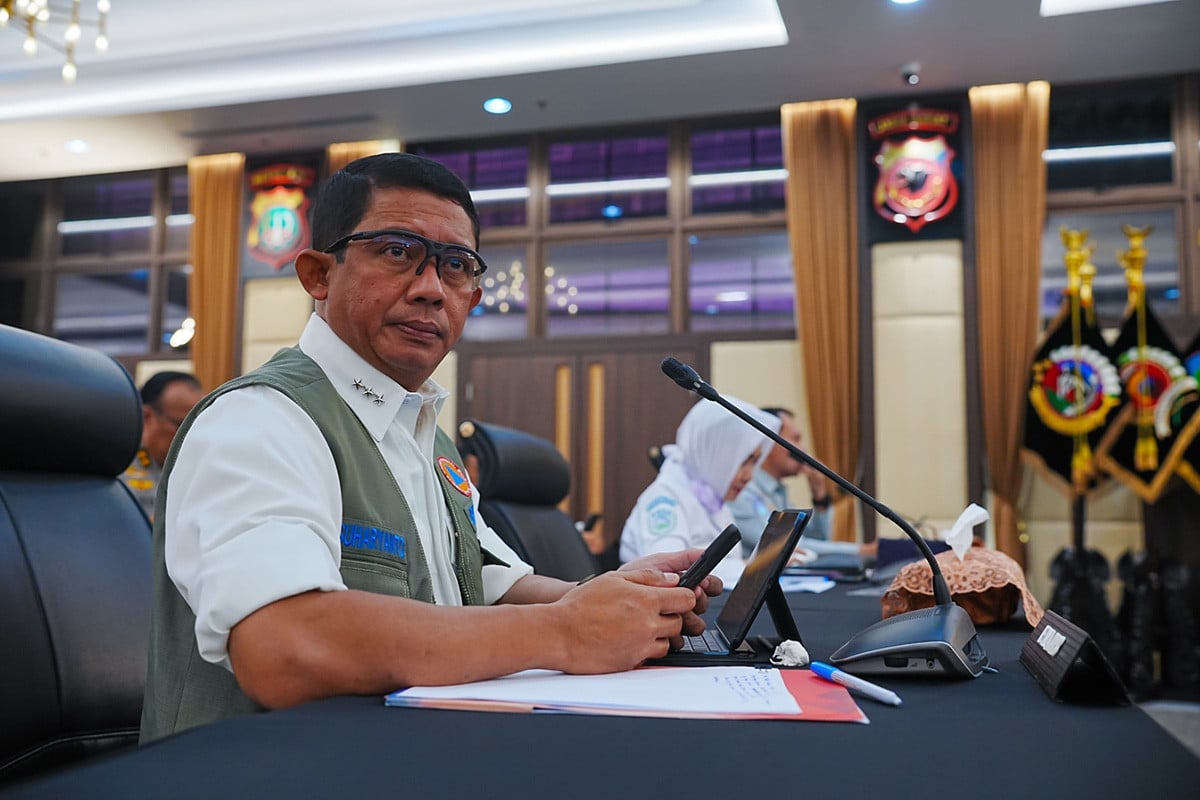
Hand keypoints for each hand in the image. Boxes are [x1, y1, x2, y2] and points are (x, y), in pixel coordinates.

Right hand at [552, 570, 696, 672]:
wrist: (559, 634)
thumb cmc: (581, 605)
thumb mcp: (614, 578)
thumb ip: (646, 576)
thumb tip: (671, 579)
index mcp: (646, 600)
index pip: (686, 599)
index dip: (682, 596)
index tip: (675, 597)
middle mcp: (648, 624)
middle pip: (680, 622)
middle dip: (669, 616)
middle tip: (650, 612)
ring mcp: (642, 645)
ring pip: (668, 641)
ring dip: (658, 634)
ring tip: (636, 626)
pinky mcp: (633, 662)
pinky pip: (651, 656)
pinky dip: (645, 648)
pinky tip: (628, 639)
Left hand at [620, 548, 722, 638]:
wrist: (609, 598)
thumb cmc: (630, 579)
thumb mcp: (655, 563)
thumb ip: (681, 558)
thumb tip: (703, 553)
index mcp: (684, 585)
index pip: (710, 586)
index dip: (710, 585)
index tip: (702, 584)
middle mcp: (682, 604)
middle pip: (705, 606)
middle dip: (697, 600)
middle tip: (685, 595)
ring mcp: (675, 621)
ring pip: (696, 625)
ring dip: (685, 617)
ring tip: (670, 610)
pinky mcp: (666, 637)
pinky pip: (679, 640)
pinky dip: (671, 633)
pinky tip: (660, 625)